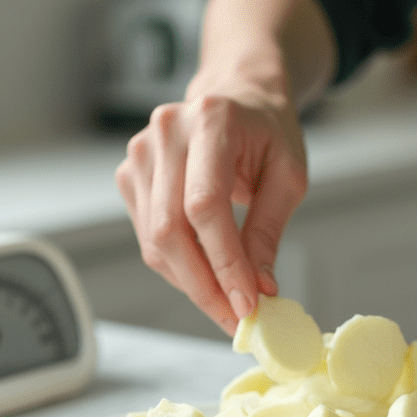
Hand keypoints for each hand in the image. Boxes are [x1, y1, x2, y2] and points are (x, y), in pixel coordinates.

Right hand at [115, 88, 307, 334]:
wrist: (237, 96)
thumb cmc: (267, 131)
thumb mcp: (288, 175)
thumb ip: (268, 231)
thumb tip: (258, 289)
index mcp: (211, 120)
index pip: (204, 205)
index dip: (223, 261)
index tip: (246, 303)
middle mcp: (166, 133)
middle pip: (169, 229)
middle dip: (204, 286)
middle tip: (235, 320)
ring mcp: (140, 153)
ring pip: (155, 242)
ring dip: (192, 283)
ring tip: (228, 302)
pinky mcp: (129, 175)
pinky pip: (149, 239)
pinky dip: (179, 267)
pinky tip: (208, 273)